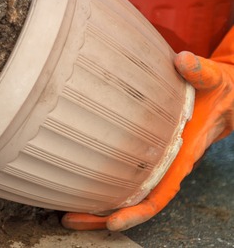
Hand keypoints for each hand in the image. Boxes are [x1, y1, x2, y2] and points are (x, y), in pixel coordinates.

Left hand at [62, 49, 233, 231]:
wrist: (226, 97)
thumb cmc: (218, 90)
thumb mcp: (214, 79)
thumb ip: (200, 71)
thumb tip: (183, 62)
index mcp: (183, 155)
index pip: (160, 193)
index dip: (137, 211)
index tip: (112, 223)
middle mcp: (168, 165)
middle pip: (135, 202)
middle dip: (104, 216)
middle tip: (70, 220)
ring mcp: (156, 163)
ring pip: (126, 194)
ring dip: (97, 207)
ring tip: (66, 214)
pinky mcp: (146, 154)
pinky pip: (124, 178)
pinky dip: (102, 186)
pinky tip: (76, 187)